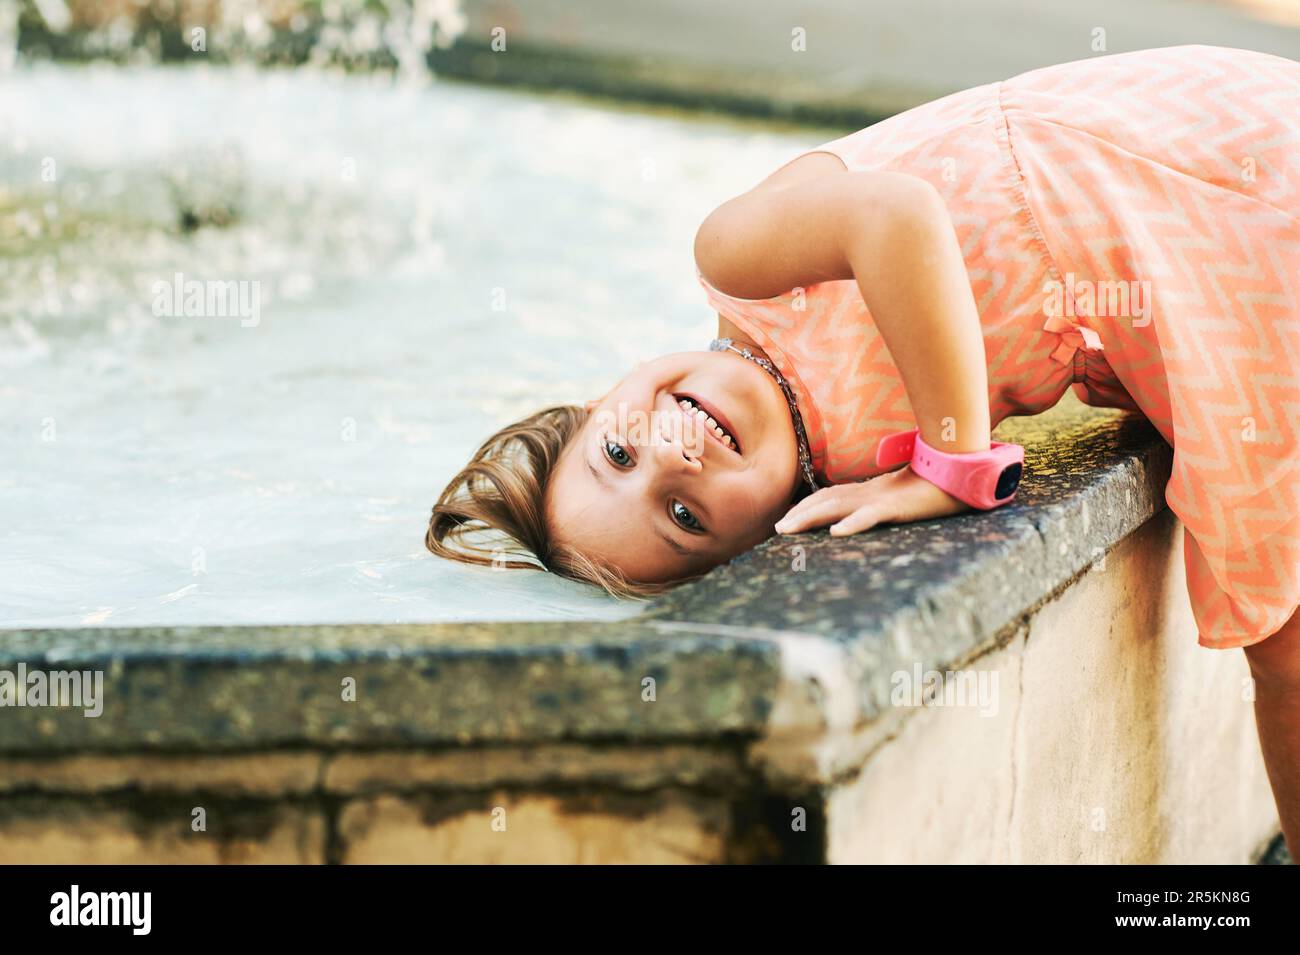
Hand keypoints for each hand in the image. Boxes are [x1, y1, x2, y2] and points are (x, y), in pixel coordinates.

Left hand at [774, 466, 970, 536]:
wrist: (961, 470)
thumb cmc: (936, 485)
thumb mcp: (903, 496)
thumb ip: (886, 502)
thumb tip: (873, 512)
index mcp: (870, 490)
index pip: (831, 495)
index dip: (808, 505)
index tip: (789, 518)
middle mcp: (869, 492)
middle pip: (826, 500)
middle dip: (800, 514)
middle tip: (777, 528)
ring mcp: (880, 498)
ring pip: (837, 507)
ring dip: (810, 518)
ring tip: (788, 530)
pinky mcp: (895, 506)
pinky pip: (869, 516)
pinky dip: (851, 523)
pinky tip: (835, 533)